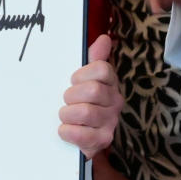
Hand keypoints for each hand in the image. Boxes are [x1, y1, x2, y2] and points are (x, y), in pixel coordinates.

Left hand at [58, 34, 123, 157]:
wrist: (80, 136)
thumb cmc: (79, 102)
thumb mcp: (83, 78)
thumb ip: (93, 58)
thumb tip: (104, 38)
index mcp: (109, 83)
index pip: (102, 69)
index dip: (81, 74)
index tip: (73, 81)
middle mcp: (115, 101)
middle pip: (93, 90)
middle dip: (71, 95)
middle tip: (66, 101)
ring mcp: (111, 122)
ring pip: (86, 112)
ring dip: (67, 114)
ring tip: (65, 116)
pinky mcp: (103, 140)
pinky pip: (83, 135)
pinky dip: (68, 132)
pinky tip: (65, 130)